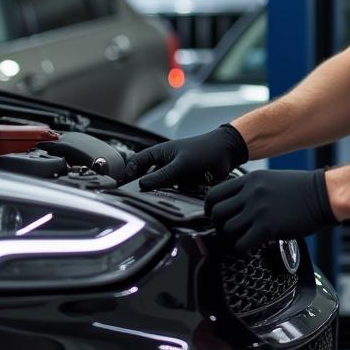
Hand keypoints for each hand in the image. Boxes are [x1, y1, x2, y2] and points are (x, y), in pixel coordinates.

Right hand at [124, 124, 248, 190]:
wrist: (227, 152)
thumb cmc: (203, 151)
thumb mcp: (181, 164)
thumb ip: (161, 176)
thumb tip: (141, 185)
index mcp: (159, 153)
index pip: (136, 163)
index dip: (128, 174)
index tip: (123, 187)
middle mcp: (164, 163)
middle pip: (147, 178)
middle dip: (146, 188)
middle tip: (139, 199)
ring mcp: (174, 173)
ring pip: (161, 188)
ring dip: (164, 193)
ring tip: (163, 199)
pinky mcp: (184, 182)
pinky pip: (175, 192)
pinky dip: (177, 195)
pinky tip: (180, 197)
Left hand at [204, 169, 338, 251]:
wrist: (323, 194)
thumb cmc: (301, 190)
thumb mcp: (271, 180)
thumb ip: (250, 189)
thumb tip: (235, 205)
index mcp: (250, 179)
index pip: (214, 194)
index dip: (211, 209)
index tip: (216, 217)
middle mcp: (250, 193)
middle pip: (216, 213)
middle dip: (219, 225)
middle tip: (229, 231)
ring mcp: (258, 210)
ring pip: (227, 229)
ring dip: (231, 238)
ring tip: (242, 240)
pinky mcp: (267, 228)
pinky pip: (241, 244)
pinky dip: (241, 249)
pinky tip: (250, 247)